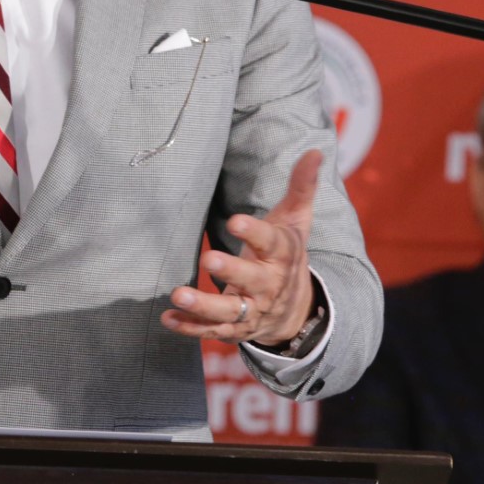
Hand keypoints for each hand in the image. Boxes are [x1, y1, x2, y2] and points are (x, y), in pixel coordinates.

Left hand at [161, 149, 320, 346]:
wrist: (298, 310)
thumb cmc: (288, 255)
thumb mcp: (297, 221)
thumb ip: (301, 187)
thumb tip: (316, 151)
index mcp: (282, 255)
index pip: (271, 242)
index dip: (254, 232)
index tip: (235, 220)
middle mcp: (268, 285)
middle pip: (251, 280)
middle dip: (231, 270)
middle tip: (208, 258)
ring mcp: (253, 310)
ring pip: (229, 312)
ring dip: (203, 305)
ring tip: (177, 295)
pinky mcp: (236, 329)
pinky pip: (213, 332)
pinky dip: (190, 328)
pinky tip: (167, 319)